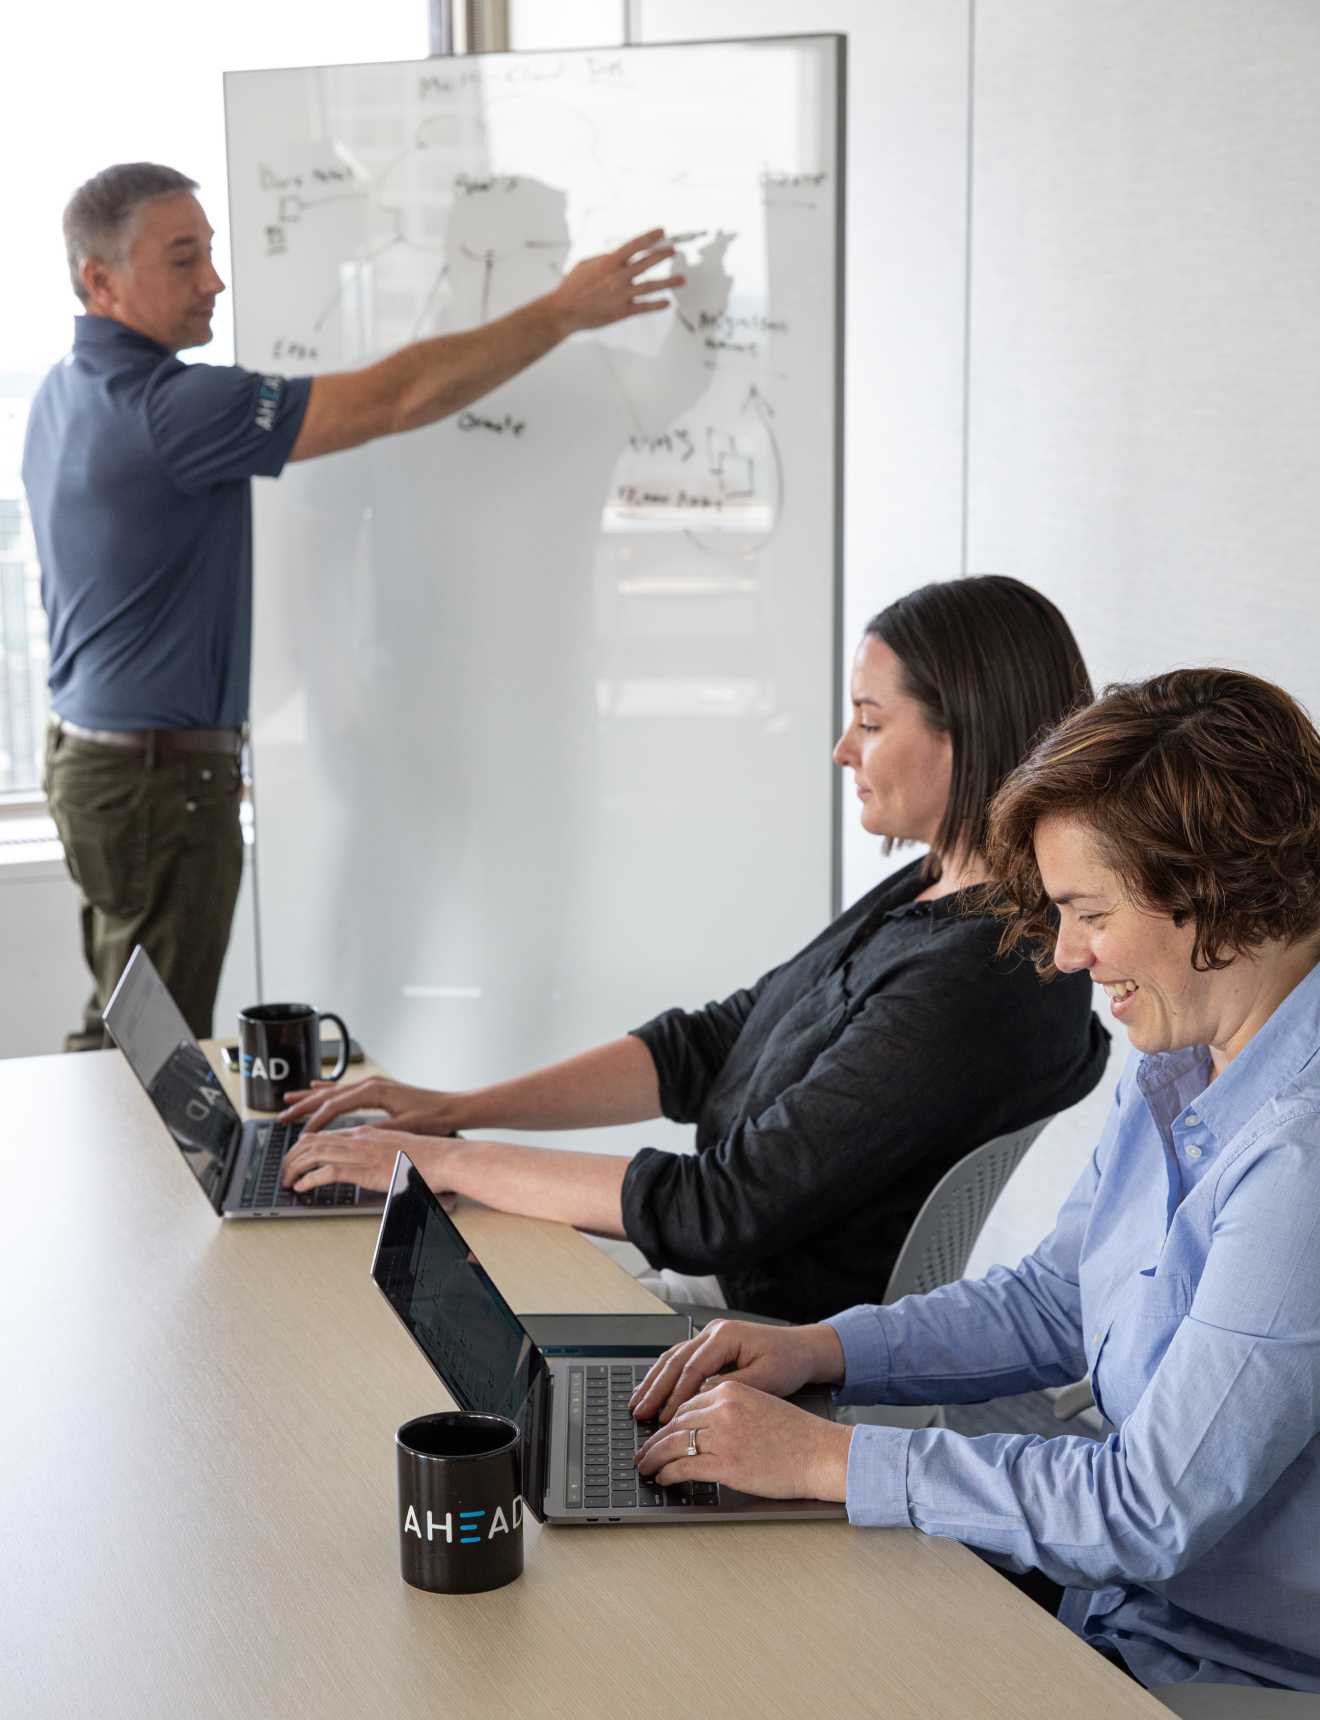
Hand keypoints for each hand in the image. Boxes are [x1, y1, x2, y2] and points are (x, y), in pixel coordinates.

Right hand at [278, 1075, 458, 1136]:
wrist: (452, 1108)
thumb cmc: (432, 1118)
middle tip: (282, 1117)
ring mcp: (373, 1084)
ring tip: (288, 1102)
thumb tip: (352, 1137)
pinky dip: (327, 1089)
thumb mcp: (403, 1128)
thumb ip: (377, 1130)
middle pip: (328, 1095)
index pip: (335, 1106)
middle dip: (304, 1106)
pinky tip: (315, 1088)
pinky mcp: (377, 1088)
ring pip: (333, 1090)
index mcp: (374, 1092)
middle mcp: (370, 1084)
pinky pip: (344, 1088)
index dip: (317, 1120)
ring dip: (310, 1097)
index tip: (302, 1135)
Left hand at [280, 1126, 453, 1199]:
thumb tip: (369, 1166)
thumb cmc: (427, 1157)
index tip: (294, 1157)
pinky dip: (309, 1180)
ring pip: (314, 1153)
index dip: (304, 1146)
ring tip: (286, 1180)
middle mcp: (359, 1138)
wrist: (443, 1158)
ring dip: (294, 1168)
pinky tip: (301, 1188)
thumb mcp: (396, 1149)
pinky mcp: (365, 1169)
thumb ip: (378, 1154)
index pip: (325, 1134)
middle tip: (283, 1170)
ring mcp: (361, 1152)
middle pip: (313, 1141)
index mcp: (366, 1132)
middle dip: (292, 1156)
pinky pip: (327, 1172)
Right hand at [547, 229, 684, 332]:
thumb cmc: (571, 287)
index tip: (663, 232)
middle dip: (663, 255)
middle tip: (674, 251)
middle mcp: (619, 276)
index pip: (635, 245)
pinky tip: (668, 303)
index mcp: (609, 262)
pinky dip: (657, 305)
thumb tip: (616, 255)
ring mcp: (622, 294)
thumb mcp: (585, 264)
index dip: (650, 237)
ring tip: (682, 279)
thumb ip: (603, 259)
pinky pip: (645, 307)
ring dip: (669, 282)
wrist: (564, 311)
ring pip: (652, 286)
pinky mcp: (622, 312)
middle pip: (647, 262)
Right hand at [629, 1319, 844, 1422]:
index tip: (664, 1418)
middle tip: (639, 1412)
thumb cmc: (789, 1363)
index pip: (693, 1367)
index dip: (676, 1394)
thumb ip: (731, 1387)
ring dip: (654, 1381)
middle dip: (655, 1388)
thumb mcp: (765, 1379)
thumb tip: (700, 1398)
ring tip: (637, 1402)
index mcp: (726, 1335)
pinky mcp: (711, 1344)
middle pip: (675, 1360)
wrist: (804, 1349)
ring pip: (673, 1357)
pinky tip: (653, 1389)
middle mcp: (714, 1331)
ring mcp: (710, 1335)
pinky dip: (665, 1375)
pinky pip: (681, 1358)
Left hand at [634, 1378, 853, 1501]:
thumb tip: (705, 1424)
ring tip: (645, 1467)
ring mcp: (722, 1436)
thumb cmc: (798, 1435)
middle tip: (643, 1452)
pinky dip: (667, 1473)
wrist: (821, 1453)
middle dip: (655, 1440)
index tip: (659, 1432)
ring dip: (654, 1457)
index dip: (668, 1421)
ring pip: (673, 1443)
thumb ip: (732, 1409)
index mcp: (732, 1390)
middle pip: (675, 1422)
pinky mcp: (725, 1464)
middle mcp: (723, 1409)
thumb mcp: (761, 1405)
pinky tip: (663, 1478)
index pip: (688, 1404)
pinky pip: (684, 1467)